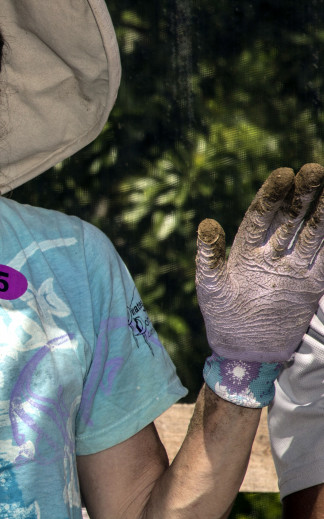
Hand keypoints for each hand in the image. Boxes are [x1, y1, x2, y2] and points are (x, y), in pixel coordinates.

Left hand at [197, 165, 323, 362]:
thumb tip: (207, 223)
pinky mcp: (311, 283)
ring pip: (312, 232)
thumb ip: (209, 256)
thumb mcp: (210, 285)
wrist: (243, 348)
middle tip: (315, 169)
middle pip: (289, 217)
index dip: (271, 194)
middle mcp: (271, 251)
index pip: (260, 214)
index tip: (283, 173)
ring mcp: (293, 266)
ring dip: (322, 211)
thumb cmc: (220, 314)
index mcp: (244, 248)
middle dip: (302, 194)